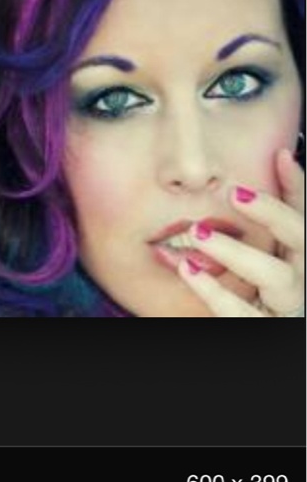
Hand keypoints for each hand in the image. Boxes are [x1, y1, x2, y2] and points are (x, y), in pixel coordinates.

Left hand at [177, 148, 304, 316]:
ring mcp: (288, 304)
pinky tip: (187, 269)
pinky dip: (214, 291)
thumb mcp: (266, 245)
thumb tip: (281, 155)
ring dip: (236, 252)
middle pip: (300, 236)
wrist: (254, 323)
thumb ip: (273, 207)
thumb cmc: (260, 285)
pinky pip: (242, 312)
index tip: (278, 156)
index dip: (297, 185)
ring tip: (198, 233)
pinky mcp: (266, 326)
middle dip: (271, 212)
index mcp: (300, 252)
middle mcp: (302, 275)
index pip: (303, 213)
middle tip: (235, 193)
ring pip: (275, 276)